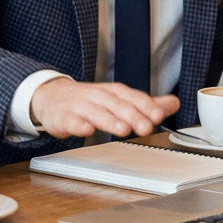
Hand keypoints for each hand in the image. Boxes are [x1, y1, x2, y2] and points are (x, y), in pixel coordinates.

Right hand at [30, 78, 178, 139]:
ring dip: (109, 120)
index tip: (158, 115)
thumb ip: (144, 103)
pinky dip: (78, 125)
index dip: (144, 105)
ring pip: (94, 112)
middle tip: (146, 127)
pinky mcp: (62, 117)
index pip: (130, 96)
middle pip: (115, 104)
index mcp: (111, 92)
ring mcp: (77, 106)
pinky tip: (86, 131)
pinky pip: (70, 120)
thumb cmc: (87, 100)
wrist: (49, 97)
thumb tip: (173, 103)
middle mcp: (95, 96)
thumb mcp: (116, 99)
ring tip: (123, 130)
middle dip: (131, 115)